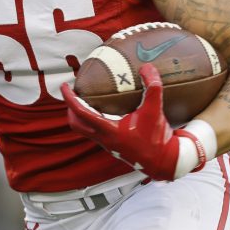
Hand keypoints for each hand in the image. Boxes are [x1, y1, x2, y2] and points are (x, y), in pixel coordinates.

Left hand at [61, 64, 204, 180]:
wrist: (164, 161)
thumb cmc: (157, 139)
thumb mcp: (155, 110)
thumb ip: (153, 87)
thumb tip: (147, 68)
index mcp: (109, 130)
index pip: (81, 113)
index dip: (70, 98)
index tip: (65, 86)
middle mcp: (104, 139)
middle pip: (76, 124)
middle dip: (71, 108)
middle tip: (74, 93)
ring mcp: (108, 144)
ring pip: (85, 130)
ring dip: (82, 115)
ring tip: (87, 99)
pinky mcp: (115, 145)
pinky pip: (97, 132)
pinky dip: (94, 120)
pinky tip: (106, 111)